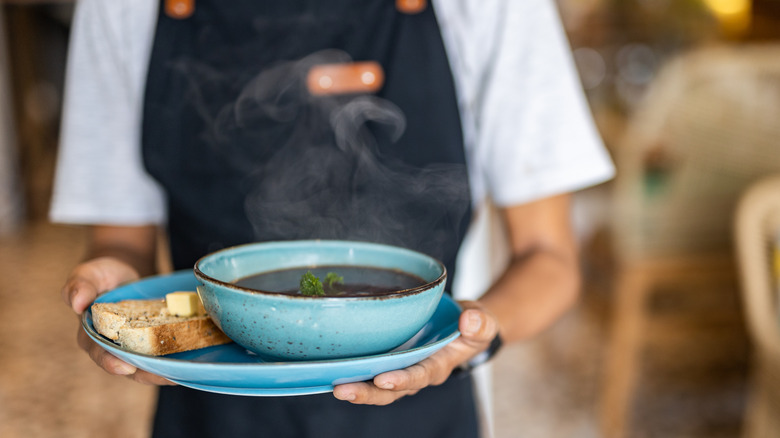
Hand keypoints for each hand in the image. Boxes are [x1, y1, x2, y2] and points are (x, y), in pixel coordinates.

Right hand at [62, 257, 172, 385]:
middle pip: (128, 366)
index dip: (110, 362)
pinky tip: (192, 361)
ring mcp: (135, 346)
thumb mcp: (88, 274)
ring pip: (148, 365)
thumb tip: (77, 302)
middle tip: (161, 375)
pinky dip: (176, 358)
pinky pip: (164, 353)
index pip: (99, 353)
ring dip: (164, 371)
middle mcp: (114, 347)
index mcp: (92, 336)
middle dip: (145, 373)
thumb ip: (80, 285)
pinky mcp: (153, 341)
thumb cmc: (104, 274)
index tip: (124, 368)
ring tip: (180, 373)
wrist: (127, 271)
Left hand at [332, 300, 498, 404]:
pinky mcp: (391, 358)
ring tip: (333, 386)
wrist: (464, 325)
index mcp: (438, 365)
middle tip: (343, 390)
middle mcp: (417, 371)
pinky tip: (332, 370)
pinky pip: (371, 369)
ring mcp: (402, 367)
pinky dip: (353, 371)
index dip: (402, 379)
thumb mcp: (483, 322)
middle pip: (391, 390)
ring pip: (377, 385)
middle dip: (368, 392)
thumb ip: (479, 323)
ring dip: (356, 387)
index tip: (384, 380)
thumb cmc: (471, 326)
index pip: (419, 375)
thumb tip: (468, 320)